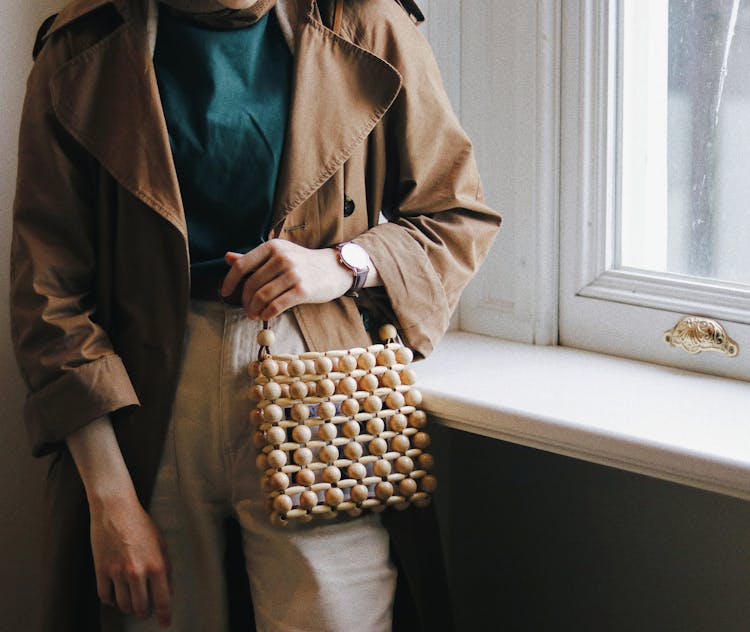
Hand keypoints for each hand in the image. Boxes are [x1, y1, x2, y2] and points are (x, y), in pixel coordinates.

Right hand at [90, 496, 171, 627]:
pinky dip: (110, 600)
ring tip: (132, 603)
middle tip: (145, 612)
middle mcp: (137, 572)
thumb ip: (165, 568)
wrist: (116, 509)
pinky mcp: (101, 570)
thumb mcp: (162, 544)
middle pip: (140, 607)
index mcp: (156, 565)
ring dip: (128, 607)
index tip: (165, 624)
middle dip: (144, 613)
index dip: (165, 615)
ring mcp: (117, 572)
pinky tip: (115, 596)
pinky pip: (105, 596)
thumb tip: (167, 590)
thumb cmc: (141, 524)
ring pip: (122, 604)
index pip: (163, 600)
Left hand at [221, 239, 352, 319]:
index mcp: (272, 247)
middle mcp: (281, 258)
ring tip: (255, 315)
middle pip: (251, 284)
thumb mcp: (279, 254)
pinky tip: (266, 316)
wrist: (334, 268)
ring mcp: (292, 274)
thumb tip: (227, 257)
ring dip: (254, 310)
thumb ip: (254, 258)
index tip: (225, 292)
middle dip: (245, 301)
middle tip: (247, 310)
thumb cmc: (303, 263)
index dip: (229, 281)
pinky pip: (276, 305)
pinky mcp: (302, 290)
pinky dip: (267, 313)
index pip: (242, 265)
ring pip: (262, 296)